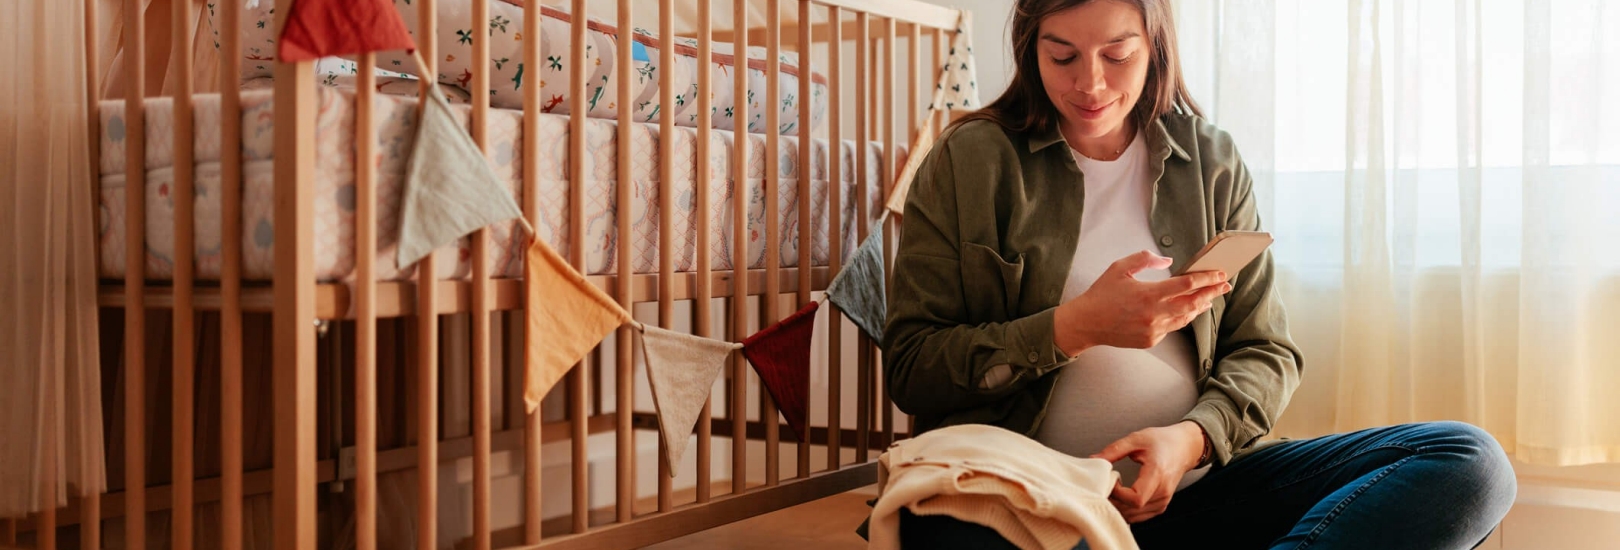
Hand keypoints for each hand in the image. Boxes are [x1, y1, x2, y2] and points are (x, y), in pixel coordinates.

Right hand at [1054, 250, 1230, 354]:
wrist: (1086, 324)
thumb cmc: (1101, 294)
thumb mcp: (1120, 268)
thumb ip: (1145, 260)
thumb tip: (1168, 261)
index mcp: (1148, 294)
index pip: (1187, 284)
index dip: (1207, 278)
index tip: (1219, 273)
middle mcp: (1154, 314)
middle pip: (1193, 303)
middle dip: (1212, 293)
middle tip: (1224, 285)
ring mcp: (1153, 330)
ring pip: (1186, 318)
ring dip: (1199, 306)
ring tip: (1209, 298)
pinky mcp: (1150, 340)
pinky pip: (1172, 327)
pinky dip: (1181, 317)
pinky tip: (1186, 310)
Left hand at [1092, 421, 1207, 523]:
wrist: (1185, 447)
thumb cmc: (1163, 441)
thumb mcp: (1136, 439)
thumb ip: (1114, 450)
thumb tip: (1094, 460)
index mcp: (1157, 473)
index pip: (1136, 498)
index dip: (1118, 494)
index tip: (1111, 480)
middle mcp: (1163, 491)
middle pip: (1133, 510)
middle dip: (1113, 501)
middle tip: (1103, 487)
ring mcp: (1163, 501)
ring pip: (1135, 516)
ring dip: (1118, 508)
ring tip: (1110, 491)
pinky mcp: (1161, 505)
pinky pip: (1141, 516)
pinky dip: (1127, 511)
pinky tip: (1120, 498)